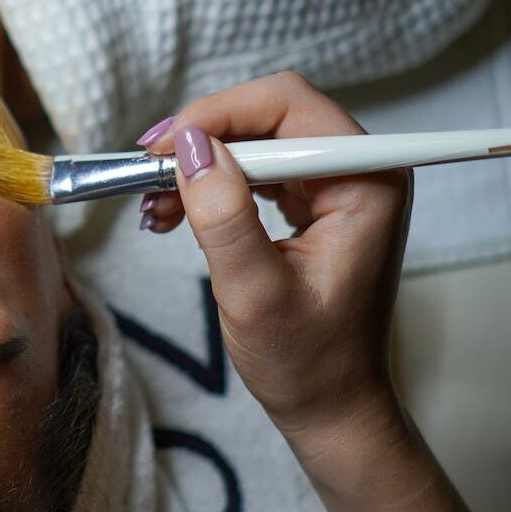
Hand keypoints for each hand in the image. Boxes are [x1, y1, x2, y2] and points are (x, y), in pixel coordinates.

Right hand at [138, 73, 510, 511]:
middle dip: (201, 139)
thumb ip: (223, 215)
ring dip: (198, 163)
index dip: (218, 115)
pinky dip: (209, 184)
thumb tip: (187, 145)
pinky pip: (255, 170)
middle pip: (269, 115)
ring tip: (152, 204)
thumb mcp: (253, 292)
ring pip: (255, 139)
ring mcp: (336, 186)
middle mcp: (360, 171)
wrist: (330, 406)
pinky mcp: (314, 204)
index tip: (160, 150)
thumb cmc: (305, 362)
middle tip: (144, 172)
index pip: (288, 105)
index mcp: (366, 183)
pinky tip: (172, 211)